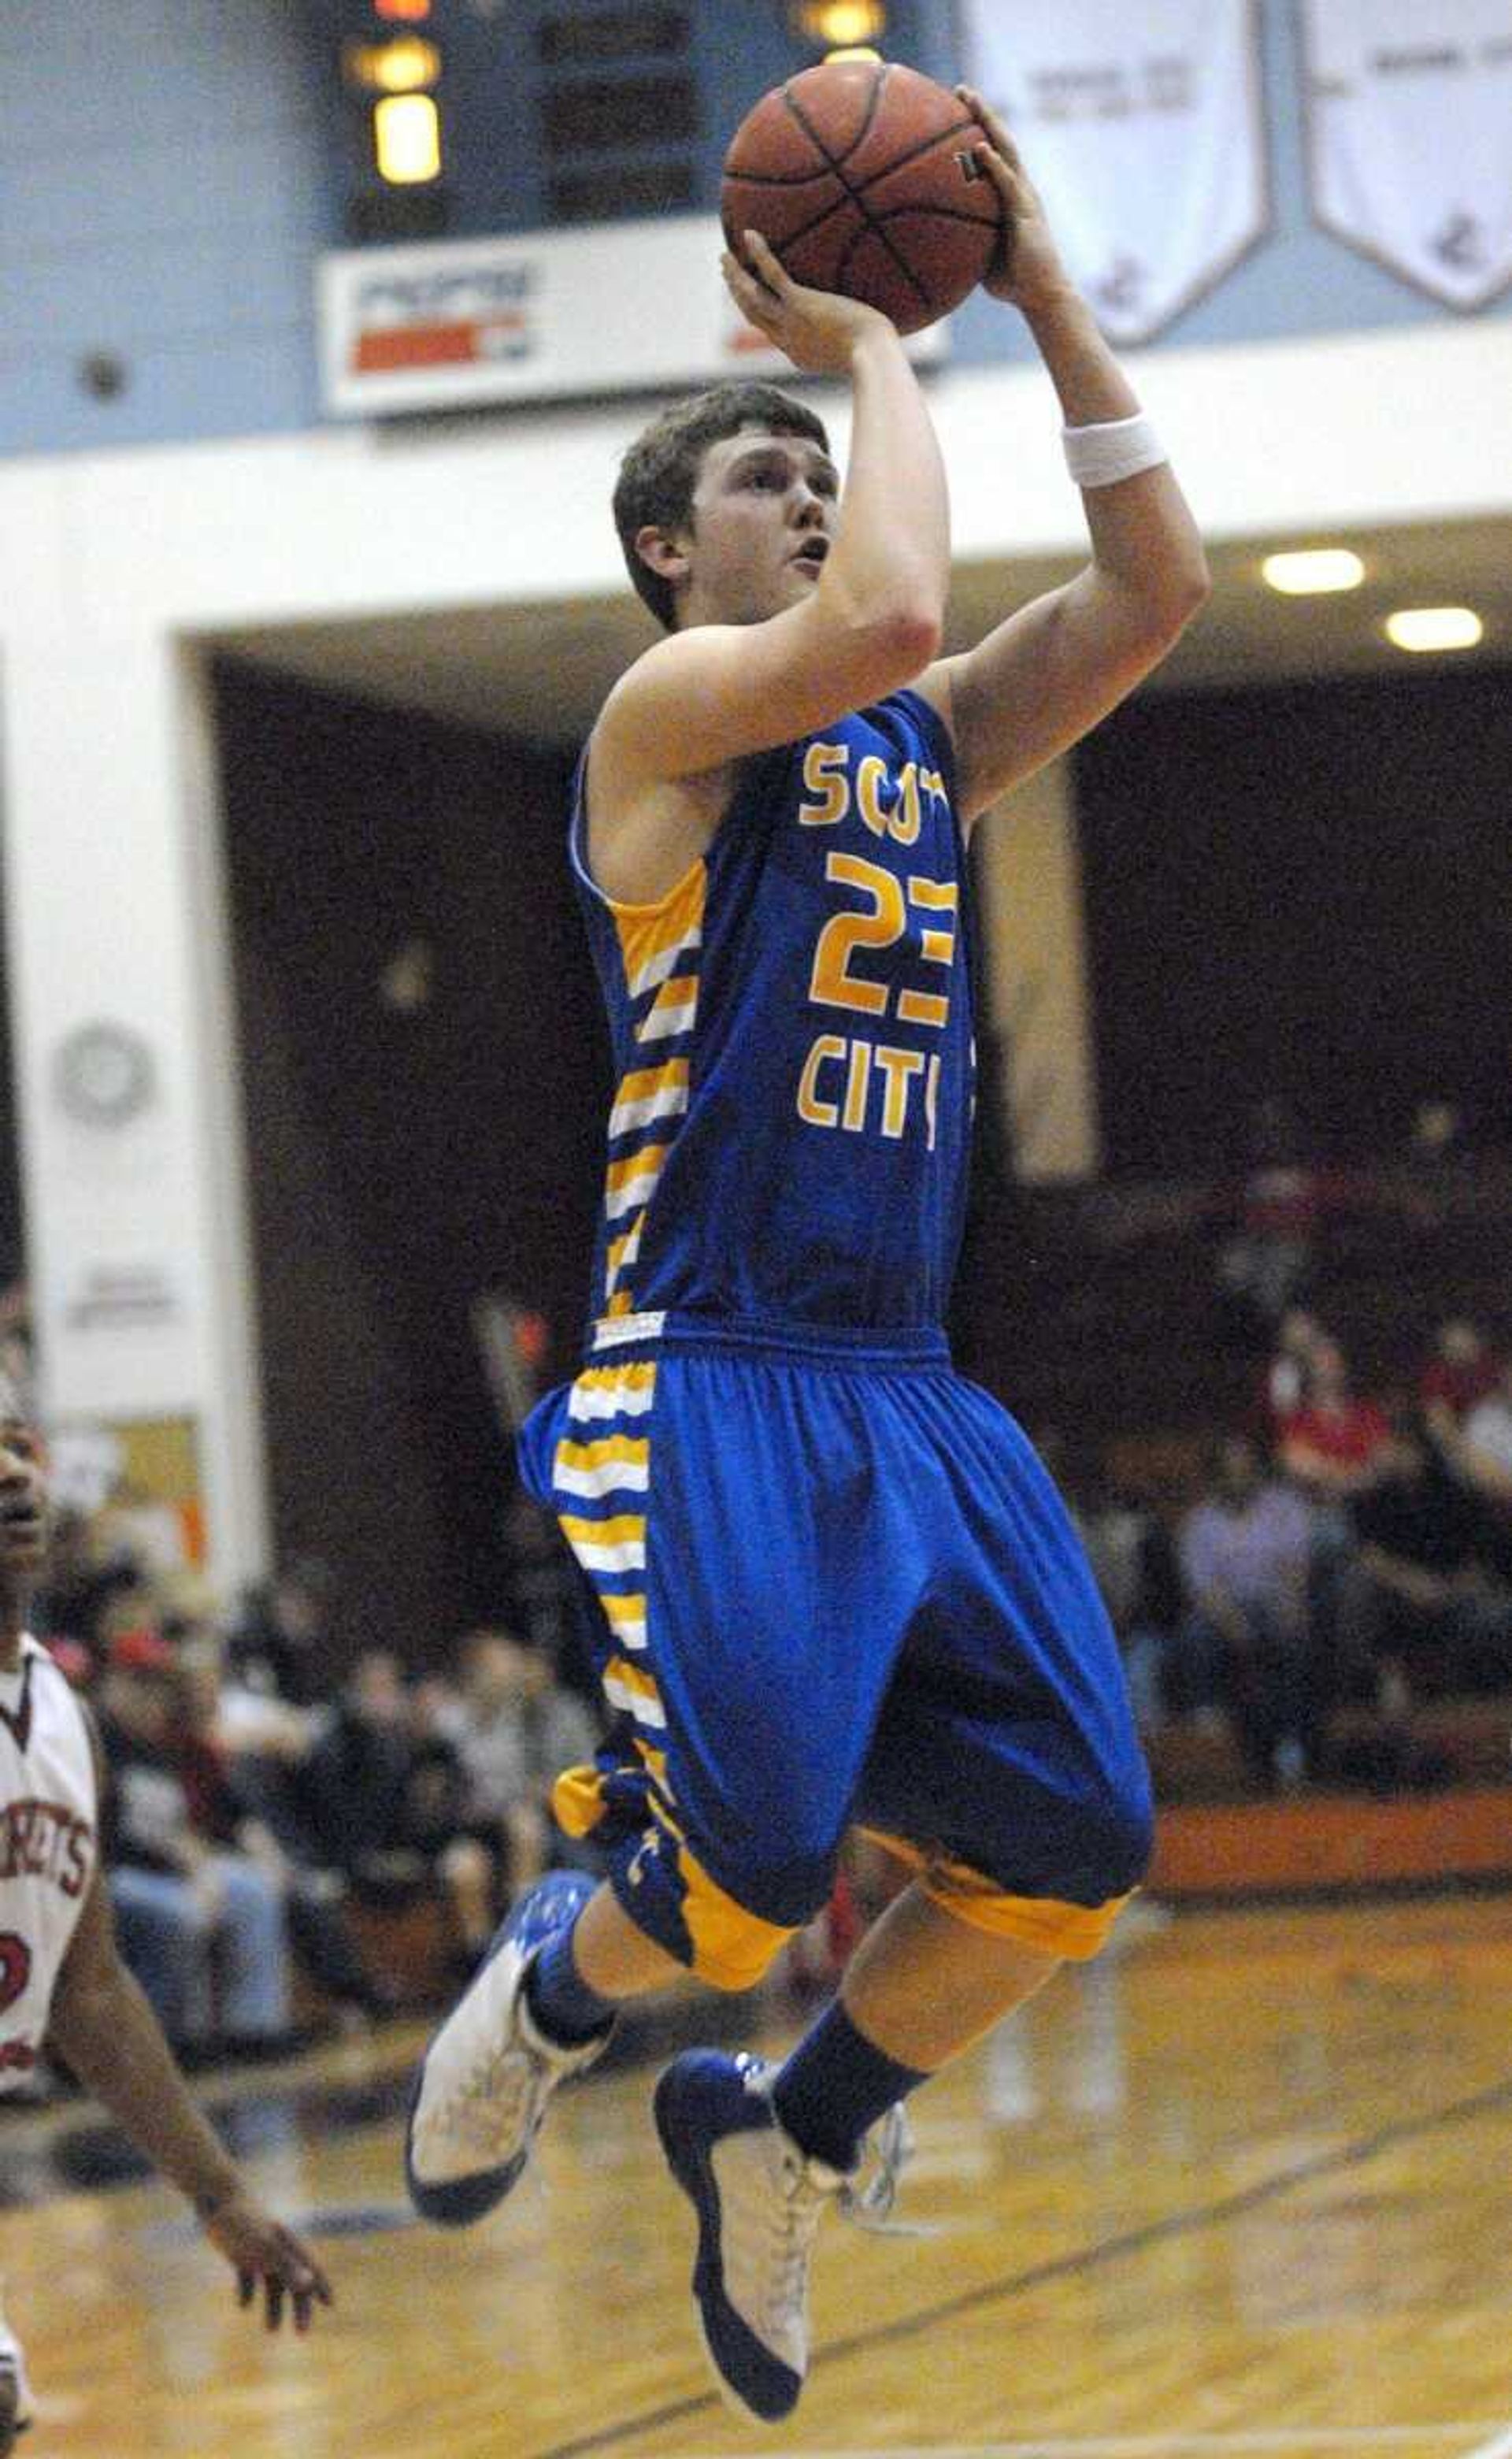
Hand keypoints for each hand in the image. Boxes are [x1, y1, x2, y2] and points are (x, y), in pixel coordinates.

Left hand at [201, 2187, 333, 2332]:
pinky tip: (243, 2305)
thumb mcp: (266, 2249)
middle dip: (299, 2307)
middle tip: (301, 2334)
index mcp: (288, 2246)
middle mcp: (277, 2249)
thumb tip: (309, 2285)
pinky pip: (247, 2277)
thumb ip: (288, 2267)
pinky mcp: (239, 2252)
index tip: (330, 2305)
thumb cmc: (245, 2224)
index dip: (321, 2287)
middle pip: (293, 2282)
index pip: (311, 2269)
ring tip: (271, 2330)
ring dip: (273, 2307)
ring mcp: (258, 2251)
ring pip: (271, 2284)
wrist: (217, 2201)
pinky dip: (247, 2291)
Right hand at [721, 230, 894, 373]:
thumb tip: (874, 326)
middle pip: (753, 314)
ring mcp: (791, 321)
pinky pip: (773, 274)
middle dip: (737, 295)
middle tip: (726, 275)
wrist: (873, 359)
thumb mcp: (863, 351)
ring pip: (753, 297)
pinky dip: (759, 254)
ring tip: (724, 257)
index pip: (772, 332)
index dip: (756, 315)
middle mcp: (787, 339)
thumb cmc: (878, 358)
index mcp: (798, 353)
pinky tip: (750, 234)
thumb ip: (857, 339)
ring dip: (735, 277)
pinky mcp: (800, 304)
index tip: (749, 300)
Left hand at [954, 87, 1074, 315]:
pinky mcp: (1026, 212)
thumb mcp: (979, 254)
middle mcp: (1020, 188)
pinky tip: (979, 147)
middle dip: (981, 112)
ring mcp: (1025, 197)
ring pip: (1006, 150)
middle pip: (1000, 139)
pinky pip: (1008, 182)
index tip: (955, 108)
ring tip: (969, 101)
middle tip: (960, 89)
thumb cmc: (1012, 280)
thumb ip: (962, 238)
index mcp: (1010, 194)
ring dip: (988, 123)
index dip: (977, 128)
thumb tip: (927, 241)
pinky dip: (994, 163)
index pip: (993, 152)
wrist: (1041, 295)